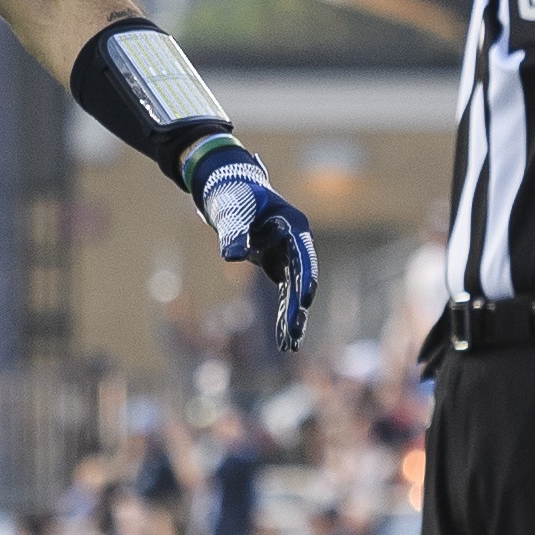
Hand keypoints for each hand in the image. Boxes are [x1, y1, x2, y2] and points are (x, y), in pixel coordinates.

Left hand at [196, 157, 320, 352]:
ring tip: (289, 346)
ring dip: (291, 317)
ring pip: (293, 291)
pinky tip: (282, 337)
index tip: (305, 300)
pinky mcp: (277, 266)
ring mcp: (288, 256)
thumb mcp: (232, 211)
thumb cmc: (233, 195)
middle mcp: (296, 243)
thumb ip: (233, 232)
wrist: (230, 189)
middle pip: (301, 279)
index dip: (305, 278)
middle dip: (297, 308)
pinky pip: (282, 293)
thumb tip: (232, 256)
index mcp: (293, 225)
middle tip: (293, 335)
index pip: (303, 256)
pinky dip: (281, 312)